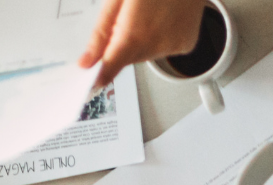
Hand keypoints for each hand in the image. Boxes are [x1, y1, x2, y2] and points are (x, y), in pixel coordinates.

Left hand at [80, 0, 204, 87]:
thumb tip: (87, 61)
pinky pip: (162, 50)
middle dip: (121, 45)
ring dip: (140, 41)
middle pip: (127, 60)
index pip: (111, 68)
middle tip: (128, 17)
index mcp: (135, 31)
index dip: (98, 78)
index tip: (89, 85)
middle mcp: (156, 43)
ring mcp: (174, 45)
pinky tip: (162, 17)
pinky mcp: (186, 45)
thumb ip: (102, 31)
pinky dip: (158, 39)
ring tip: (149, 12)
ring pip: (144, 55)